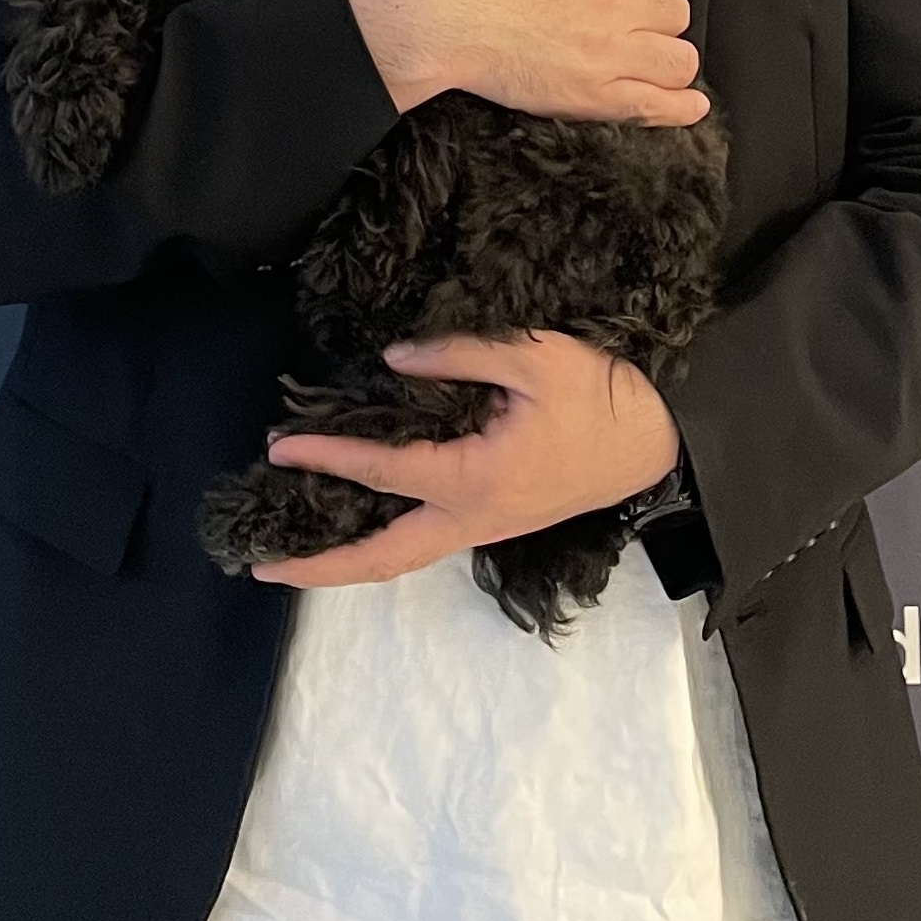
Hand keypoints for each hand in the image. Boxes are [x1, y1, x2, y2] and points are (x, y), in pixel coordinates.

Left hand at [251, 330, 681, 589]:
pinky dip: (379, 544)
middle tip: (261, 564)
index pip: (385, 472)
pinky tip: (353, 528)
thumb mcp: (536, 357)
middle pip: (382, 558)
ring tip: (291, 557)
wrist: (658, 440)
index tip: (281, 447)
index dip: (329, 457)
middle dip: (319, 566)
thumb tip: (393, 360)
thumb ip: (460, 354)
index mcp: (478, 478)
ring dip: (344, 562)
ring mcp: (483, 527)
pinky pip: (423, 542)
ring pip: (402, 559)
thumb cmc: (602, 396)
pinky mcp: (493, 521)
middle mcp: (473, 517)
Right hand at [339, 0, 708, 124]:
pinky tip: (687, 106)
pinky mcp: (593, 93)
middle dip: (655, 11)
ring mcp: (609, 49)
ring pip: (677, 57)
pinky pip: (658, 104)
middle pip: (673, 7)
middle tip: (632, 17)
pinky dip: (679, 106)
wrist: (427, 11)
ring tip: (653, 58)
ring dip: (667, 55)